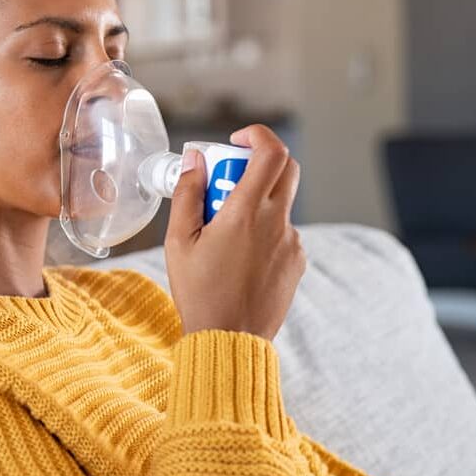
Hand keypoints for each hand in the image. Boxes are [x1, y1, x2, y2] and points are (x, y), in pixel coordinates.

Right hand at [164, 123, 304, 339]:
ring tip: (224, 234)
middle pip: (285, 168)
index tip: (236, 141)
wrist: (230, 339)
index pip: (271, 153)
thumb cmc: (199, 292)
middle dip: (257, 162)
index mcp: (246, 213)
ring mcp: (292, 242)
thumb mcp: (178, 242)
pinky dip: (264, 230)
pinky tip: (239, 256)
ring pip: (281, 203)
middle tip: (228, 179)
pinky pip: (283, 231)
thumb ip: (187, 194)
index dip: (257, 136)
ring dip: (257, 202)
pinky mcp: (297, 260)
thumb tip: (195, 160)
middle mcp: (277, 223)